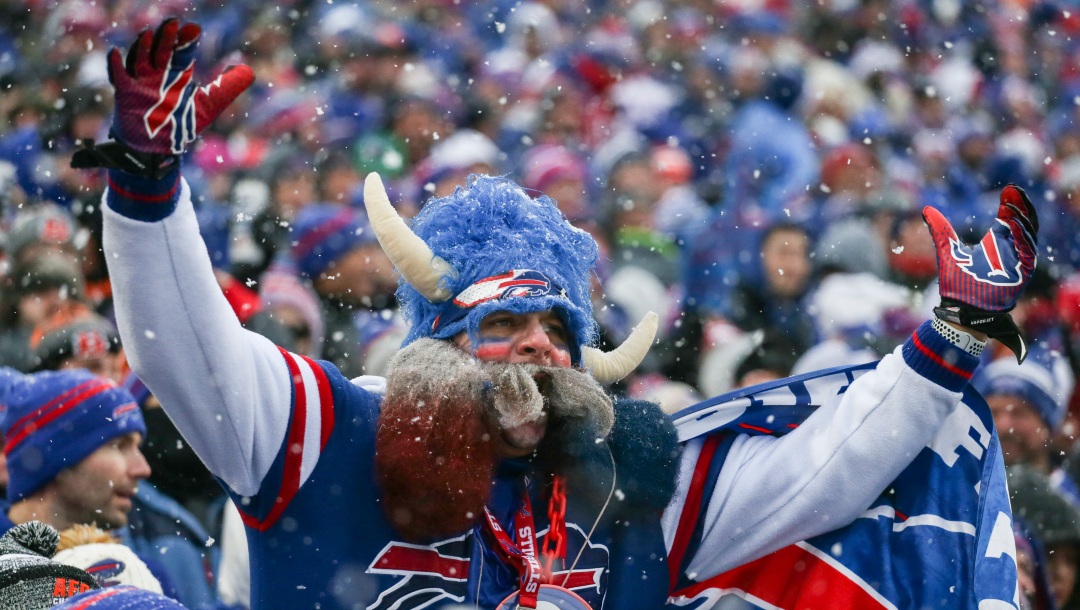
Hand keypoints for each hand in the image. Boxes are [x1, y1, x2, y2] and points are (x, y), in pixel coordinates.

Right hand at [107, 18, 253, 154]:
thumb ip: (228, 87)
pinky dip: (115, 65)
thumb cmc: (182, 123)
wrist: (158, 147)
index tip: (193, 29)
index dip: (186, 40)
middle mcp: (158, 74)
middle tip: (173, 24)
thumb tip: (250, 71)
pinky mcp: (126, 95)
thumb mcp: (209, 105)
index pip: (181, 52)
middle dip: (166, 38)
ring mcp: (141, 83)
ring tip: (149, 34)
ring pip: (140, 59)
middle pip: (161, 51)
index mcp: (178, 74)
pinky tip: (115, 52)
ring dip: (143, 47)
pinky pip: (119, 77)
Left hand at [923, 184, 1038, 360]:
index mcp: (996, 243)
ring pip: (1029, 235)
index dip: (1011, 203)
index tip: (1009, 188)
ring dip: (1022, 220)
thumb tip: (926, 209)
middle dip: (1022, 206)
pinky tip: (1015, 225)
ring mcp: (1017, 261)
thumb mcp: (947, 250)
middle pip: (1024, 223)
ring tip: (1012, 206)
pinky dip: (1023, 238)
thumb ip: (940, 229)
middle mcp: (1009, 250)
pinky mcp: (1021, 274)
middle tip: (1015, 191)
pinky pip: (1028, 252)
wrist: (959, 308)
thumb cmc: (956, 282)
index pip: (1009, 218)